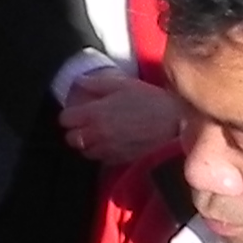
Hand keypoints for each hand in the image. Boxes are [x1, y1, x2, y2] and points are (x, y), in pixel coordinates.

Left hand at [60, 67, 186, 169]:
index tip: (76, 111)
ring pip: (85, 152)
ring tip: (98, 135)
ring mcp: (109, 150)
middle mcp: (98, 134)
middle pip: (71, 139)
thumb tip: (79, 81)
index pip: (65, 119)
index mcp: (95, 113)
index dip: (69, 114)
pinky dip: (103, 153)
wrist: (176, 124)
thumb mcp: (123, 84)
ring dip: (88, 144)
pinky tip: (112, 144)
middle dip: (75, 131)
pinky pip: (102, 160)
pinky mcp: (121, 160)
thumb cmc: (151, 101)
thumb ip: (96, 83)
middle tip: (85, 124)